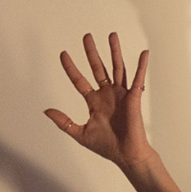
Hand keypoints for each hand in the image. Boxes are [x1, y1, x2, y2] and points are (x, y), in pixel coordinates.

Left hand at [45, 33, 153, 169]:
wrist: (127, 156)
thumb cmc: (107, 147)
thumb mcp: (80, 133)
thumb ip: (64, 122)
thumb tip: (46, 111)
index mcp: (94, 102)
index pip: (79, 80)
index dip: (71, 67)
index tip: (64, 53)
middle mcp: (107, 95)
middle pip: (97, 68)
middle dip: (91, 52)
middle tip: (86, 36)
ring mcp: (121, 95)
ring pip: (116, 68)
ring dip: (114, 51)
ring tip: (111, 35)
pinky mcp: (134, 98)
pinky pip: (138, 78)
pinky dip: (142, 66)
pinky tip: (144, 54)